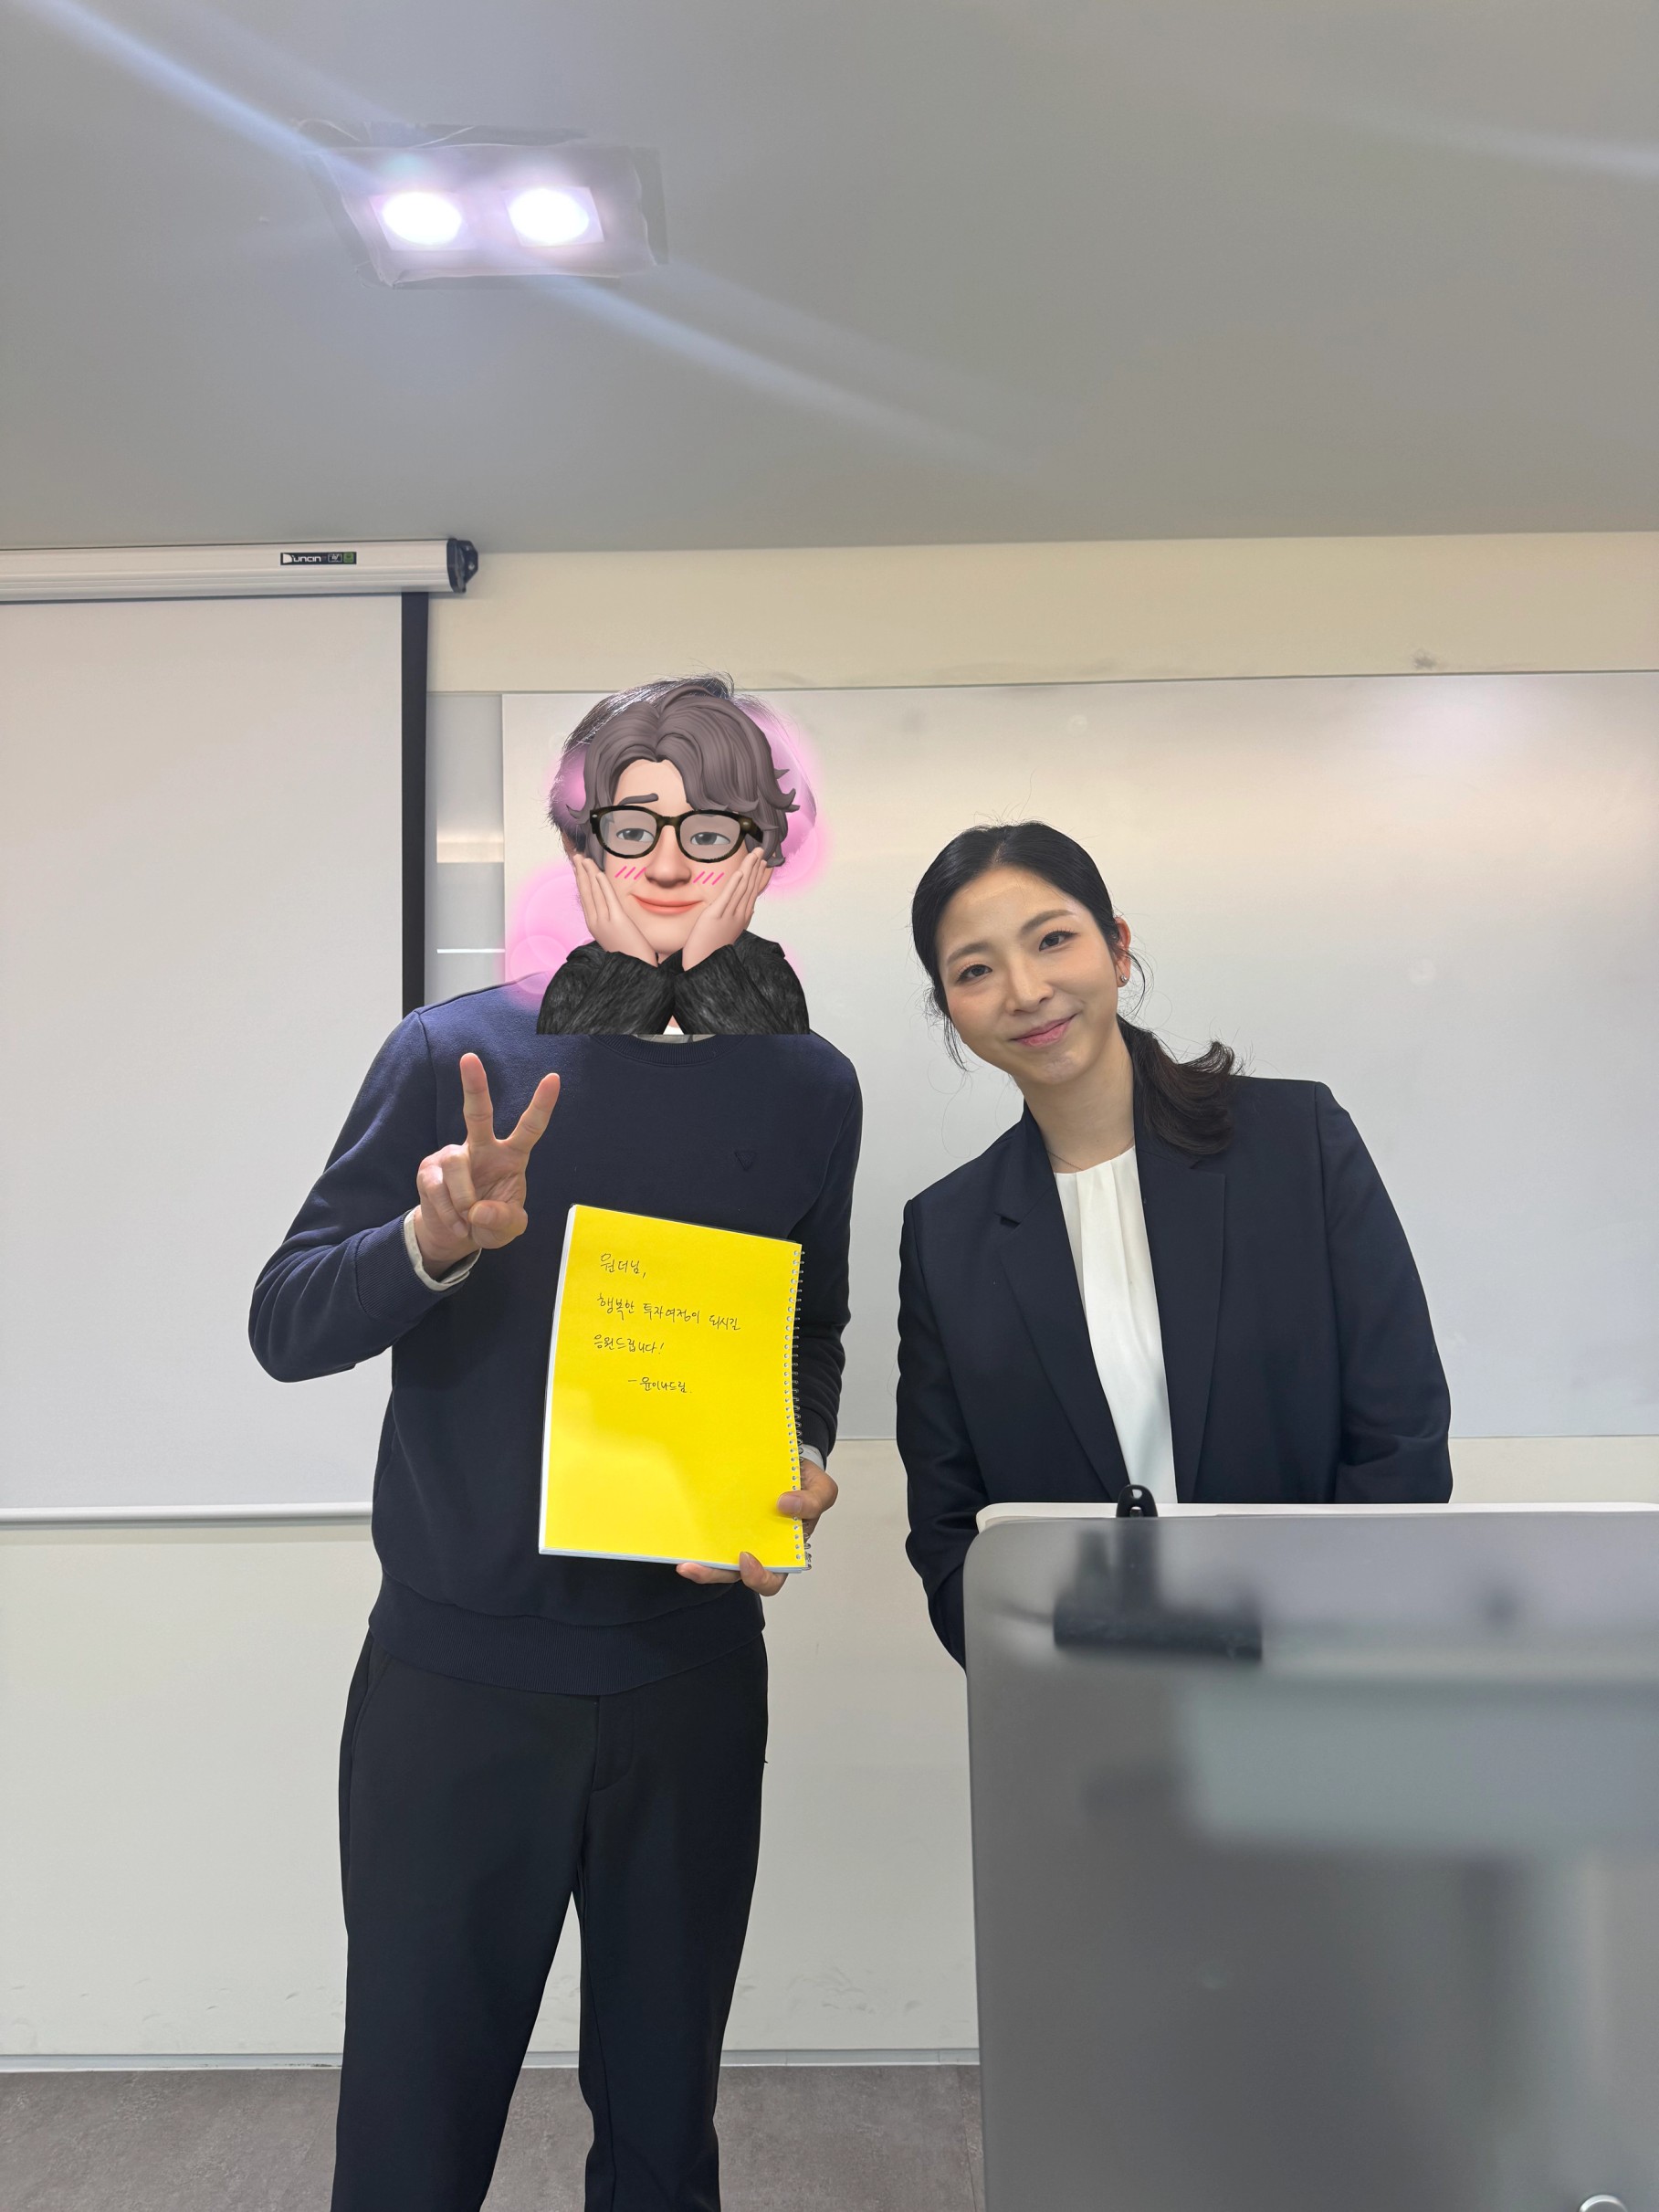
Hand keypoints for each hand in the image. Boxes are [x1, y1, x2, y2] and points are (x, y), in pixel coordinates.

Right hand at [412, 1055, 560, 1276]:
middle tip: (470, 1058)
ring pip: (457, 1165)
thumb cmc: (489, 1222)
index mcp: (511, 1156)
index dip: (542, 1105)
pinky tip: (456, 1222)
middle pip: (478, 1113)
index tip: (553, 1078)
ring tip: (468, 1218)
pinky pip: (437, 1187)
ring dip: (464, 1199)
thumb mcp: (509, 1230)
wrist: (454, 1235)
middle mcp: (482, 1148)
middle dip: (474, 1085)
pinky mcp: (429, 1169)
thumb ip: (504, 1220)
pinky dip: (449, 1212)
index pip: (530, 1127)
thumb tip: (479, 1210)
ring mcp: (453, 1156)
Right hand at [572, 852, 658, 964]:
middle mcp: (596, 923)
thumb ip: (610, 922)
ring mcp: (605, 923)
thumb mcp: (614, 936)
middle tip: (577, 857)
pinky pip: (609, 899)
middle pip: (586, 892)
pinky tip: (599, 873)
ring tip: (585, 859)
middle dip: (581, 872)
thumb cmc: (629, 954)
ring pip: (594, 893)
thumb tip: (611, 911)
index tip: (579, 868)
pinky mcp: (618, 922)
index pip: (585, 898)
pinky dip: (603, 885)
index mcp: (593, 925)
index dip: (581, 881)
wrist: (636, 969)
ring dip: (589, 873)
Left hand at [675, 1465, 838, 1595]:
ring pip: (717, 1562)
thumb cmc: (803, 1482)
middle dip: (714, 1575)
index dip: (758, 1576)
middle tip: (697, 1566)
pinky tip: (682, 1538)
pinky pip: (706, 1538)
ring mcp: (737, 1537)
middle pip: (734, 1575)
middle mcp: (758, 1550)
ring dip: (701, 1566)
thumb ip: (816, 1500)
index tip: (746, 1557)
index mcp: (783, 1552)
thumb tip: (786, 1505)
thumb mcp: (821, 1489)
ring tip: (685, 1563)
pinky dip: (694, 1542)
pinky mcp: (720, 1522)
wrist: (787, 1459)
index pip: (770, 1579)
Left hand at [680, 846, 771, 970]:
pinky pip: (727, 897)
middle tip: (761, 850)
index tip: (762, 861)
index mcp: (743, 917)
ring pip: (742, 888)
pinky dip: (735, 884)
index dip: (758, 874)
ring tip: (754, 855)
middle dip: (756, 867)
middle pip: (750, 886)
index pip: (753, 891)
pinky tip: (740, 872)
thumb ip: (739, 917)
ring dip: (749, 869)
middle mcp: (740, 915)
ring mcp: (729, 915)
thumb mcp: (730, 930)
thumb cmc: (713, 948)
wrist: (703, 963)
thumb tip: (750, 910)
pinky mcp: (715, 916)